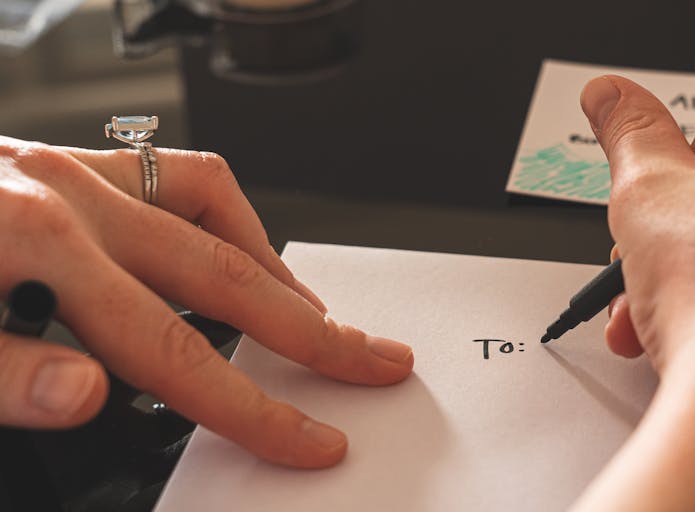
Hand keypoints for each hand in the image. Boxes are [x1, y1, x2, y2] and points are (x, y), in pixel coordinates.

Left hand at [0, 136, 413, 467]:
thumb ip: (3, 373)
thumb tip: (86, 398)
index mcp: (39, 246)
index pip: (175, 352)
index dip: (253, 407)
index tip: (309, 439)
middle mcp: (72, 200)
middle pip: (228, 278)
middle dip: (313, 331)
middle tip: (374, 360)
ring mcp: (72, 174)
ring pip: (212, 209)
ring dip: (272, 268)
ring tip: (311, 315)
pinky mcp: (63, 164)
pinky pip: (174, 173)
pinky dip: (222, 212)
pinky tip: (234, 246)